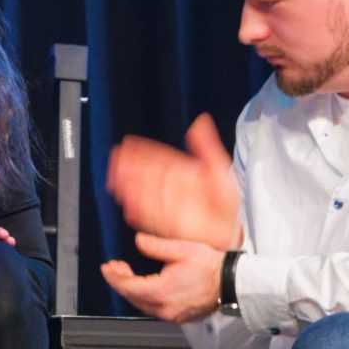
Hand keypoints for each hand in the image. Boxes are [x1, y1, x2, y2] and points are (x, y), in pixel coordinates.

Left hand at [100, 234, 224, 323]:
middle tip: (115, 267)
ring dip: (131, 290)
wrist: (230, 282)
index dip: (114, 277)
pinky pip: (153, 309)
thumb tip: (138, 241)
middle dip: (120, 282)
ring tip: (127, 274)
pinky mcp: (178, 317)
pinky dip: (144, 297)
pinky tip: (144, 285)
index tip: (107, 267)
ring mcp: (171, 315)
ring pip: (141, 304)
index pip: (128, 287)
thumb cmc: (209, 266)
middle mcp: (164, 308)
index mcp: (162, 291)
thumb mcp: (182, 249)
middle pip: (132, 297)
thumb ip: (156, 246)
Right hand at [106, 115, 242, 249]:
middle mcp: (172, 188)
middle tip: (116, 159)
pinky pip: (153, 219)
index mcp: (182, 172)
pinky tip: (129, 209)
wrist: (233, 228)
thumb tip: (200, 120)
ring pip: (146, 196)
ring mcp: (170, 207)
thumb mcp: (220, 169)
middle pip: (148, 177)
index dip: (143, 152)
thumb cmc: (227, 200)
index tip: (127, 143)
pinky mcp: (170, 226)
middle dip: (131, 169)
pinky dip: (141, 214)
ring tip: (117, 181)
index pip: (158, 159)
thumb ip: (207, 146)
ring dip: (131, 189)